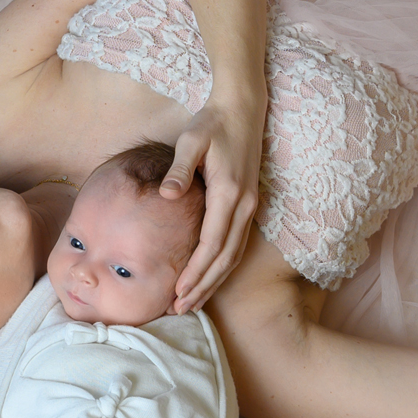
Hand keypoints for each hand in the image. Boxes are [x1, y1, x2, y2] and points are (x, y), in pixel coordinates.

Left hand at [161, 99, 264, 312]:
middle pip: (224, 258)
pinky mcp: (248, 206)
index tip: (178, 292)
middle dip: (203, 286)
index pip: (211, 243)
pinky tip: (206, 279)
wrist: (243, 109)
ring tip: (191, 303)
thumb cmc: (212, 123)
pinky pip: (236, 245)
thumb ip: (179, 169)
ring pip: (233, 256)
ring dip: (213, 282)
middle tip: (180, 309)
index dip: (196, 271)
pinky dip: (221, 267)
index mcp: (229, 192)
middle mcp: (244, 205)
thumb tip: (166, 196)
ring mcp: (250, 207)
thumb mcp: (191, 139)